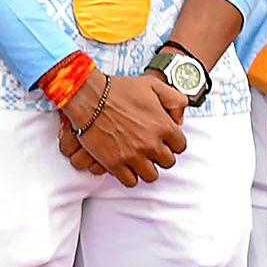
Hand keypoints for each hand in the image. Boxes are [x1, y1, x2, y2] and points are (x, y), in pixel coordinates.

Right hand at [57, 71, 187, 185]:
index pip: (180, 146)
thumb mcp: (153, 85)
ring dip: (145, 168)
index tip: (162, 140)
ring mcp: (132, 155)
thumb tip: (179, 119)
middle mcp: (151, 143)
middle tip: (148, 149)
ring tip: (137, 160)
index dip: (171, 143)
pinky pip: (130, 181)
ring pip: (151, 175)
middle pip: (167, 162)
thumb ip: (175, 100)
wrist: (86, 96)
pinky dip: (128, 176)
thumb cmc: (116, 89)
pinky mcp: (114, 163)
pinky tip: (124, 166)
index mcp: (163, 126)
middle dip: (159, 155)